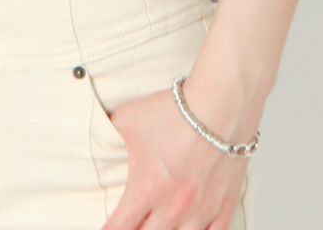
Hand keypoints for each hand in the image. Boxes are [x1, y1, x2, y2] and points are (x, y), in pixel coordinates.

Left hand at [99, 70, 257, 229]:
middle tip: (133, 224)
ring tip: (159, 224)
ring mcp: (201, 210)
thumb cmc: (178, 111)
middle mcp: (173, 207)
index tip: (106, 229)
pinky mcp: (224, 206)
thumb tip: (98, 129)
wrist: (219, 105)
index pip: (119, 227)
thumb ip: (110, 131)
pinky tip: (190, 229)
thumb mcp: (129, 117)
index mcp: (146, 189)